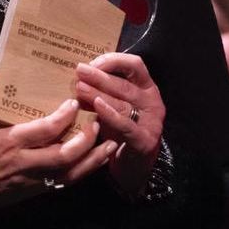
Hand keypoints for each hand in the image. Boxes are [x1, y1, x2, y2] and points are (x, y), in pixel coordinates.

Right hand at [0, 68, 104, 228]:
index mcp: (9, 143)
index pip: (46, 129)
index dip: (65, 116)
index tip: (74, 101)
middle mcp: (25, 163)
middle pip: (66, 155)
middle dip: (87, 139)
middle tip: (98, 121)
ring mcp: (31, 181)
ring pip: (71, 173)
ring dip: (93, 159)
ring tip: (110, 143)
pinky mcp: (33, 192)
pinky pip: (63, 184)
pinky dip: (81, 173)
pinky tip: (92, 162)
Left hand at [75, 53, 165, 196]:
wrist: (133, 167)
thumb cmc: (119, 132)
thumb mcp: (111, 107)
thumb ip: (99, 93)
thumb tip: (75, 79)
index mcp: (146, 88)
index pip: (134, 65)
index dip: (113, 61)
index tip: (91, 63)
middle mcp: (152, 102)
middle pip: (125, 84)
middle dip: (100, 76)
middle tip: (79, 72)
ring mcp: (151, 121)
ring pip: (124, 103)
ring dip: (100, 94)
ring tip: (79, 88)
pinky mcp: (145, 140)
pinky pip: (126, 125)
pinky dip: (111, 114)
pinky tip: (97, 106)